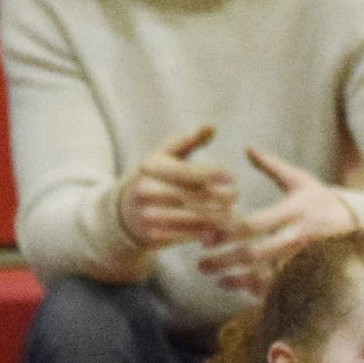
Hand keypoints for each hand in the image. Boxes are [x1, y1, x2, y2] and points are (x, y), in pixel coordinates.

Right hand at [117, 125, 237, 249]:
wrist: (127, 212)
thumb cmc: (154, 177)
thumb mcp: (165, 155)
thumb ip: (189, 141)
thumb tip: (212, 126)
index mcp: (152, 169)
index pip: (189, 172)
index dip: (214, 174)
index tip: (232, 176)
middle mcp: (148, 192)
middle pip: (195, 197)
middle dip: (220, 196)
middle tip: (235, 195)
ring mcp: (150, 215)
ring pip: (194, 219)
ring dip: (218, 216)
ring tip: (232, 211)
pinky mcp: (156, 235)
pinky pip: (188, 236)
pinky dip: (208, 232)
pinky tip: (221, 227)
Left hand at [197, 147, 354, 295]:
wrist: (361, 225)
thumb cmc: (324, 201)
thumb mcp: (301, 181)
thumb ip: (272, 166)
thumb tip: (247, 148)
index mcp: (295, 211)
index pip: (254, 224)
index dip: (227, 232)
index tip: (205, 237)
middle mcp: (301, 237)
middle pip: (257, 253)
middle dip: (226, 260)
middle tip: (201, 265)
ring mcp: (308, 259)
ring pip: (269, 275)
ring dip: (241, 280)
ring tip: (218, 281)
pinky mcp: (314, 274)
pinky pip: (285, 287)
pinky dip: (263, 291)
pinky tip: (244, 290)